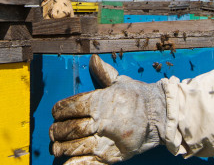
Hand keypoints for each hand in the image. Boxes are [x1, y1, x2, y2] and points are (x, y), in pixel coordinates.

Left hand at [50, 55, 166, 163]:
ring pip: (75, 145)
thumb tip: (93, 60)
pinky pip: (88, 162)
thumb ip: (104, 73)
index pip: (70, 107)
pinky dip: (74, 163)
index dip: (59, 111)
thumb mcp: (121, 82)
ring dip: (62, 147)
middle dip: (57, 131)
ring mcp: (106, 140)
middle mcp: (101, 121)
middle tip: (53, 132)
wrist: (161, 117)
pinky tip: (66, 163)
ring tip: (56, 147)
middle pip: (69, 128)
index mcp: (100, 101)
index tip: (55, 113)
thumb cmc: (139, 98)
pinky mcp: (112, 155)